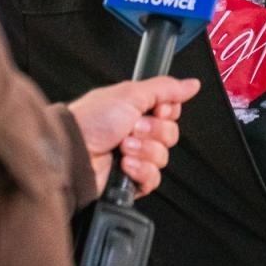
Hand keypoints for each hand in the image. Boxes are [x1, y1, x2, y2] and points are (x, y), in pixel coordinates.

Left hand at [67, 76, 200, 197]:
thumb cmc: (92, 120)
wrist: (73, 152)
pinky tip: (125, 165)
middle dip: (153, 132)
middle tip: (132, 128)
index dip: (167, 113)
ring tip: (123, 147)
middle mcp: (137, 133)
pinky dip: (140, 171)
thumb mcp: (130, 94)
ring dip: (144, 151)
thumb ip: (165, 88)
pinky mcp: (131, 181)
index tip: (155, 110)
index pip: (171, 112)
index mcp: (137, 110)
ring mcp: (135, 157)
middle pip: (171, 135)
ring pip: (163, 158)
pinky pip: (153, 179)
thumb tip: (192, 84)